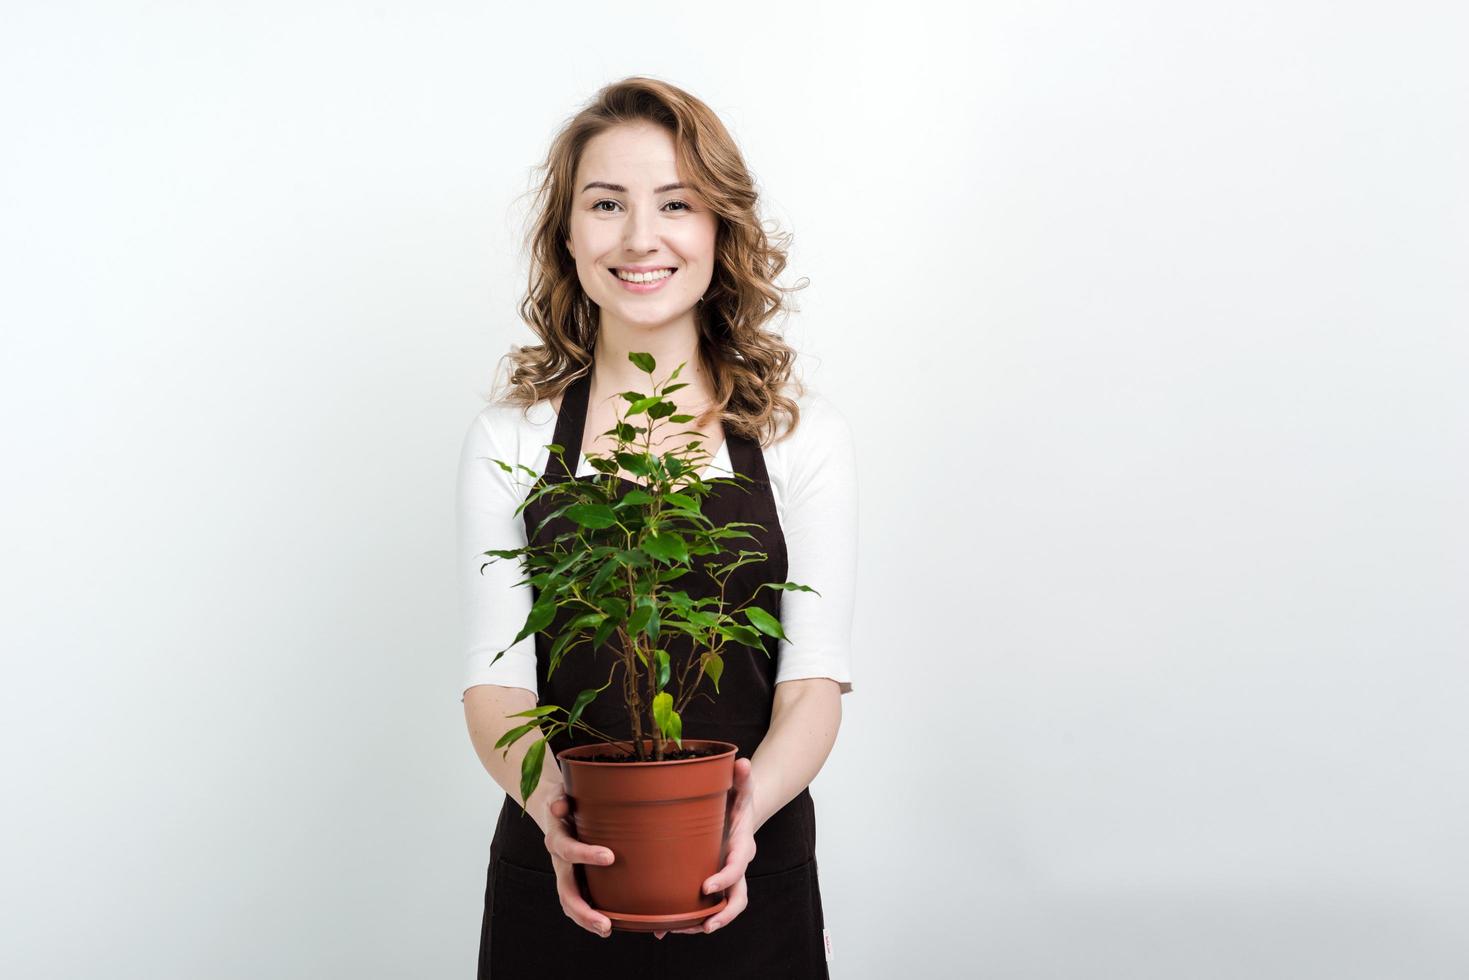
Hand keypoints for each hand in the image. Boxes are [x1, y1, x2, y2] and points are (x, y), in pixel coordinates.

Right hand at [542, 793, 615, 937]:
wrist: (553, 808)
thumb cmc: (565, 799)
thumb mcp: (561, 792)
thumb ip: (561, 798)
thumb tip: (560, 805)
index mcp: (557, 838)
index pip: (568, 849)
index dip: (586, 854)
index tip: (609, 857)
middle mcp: (558, 861)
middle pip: (565, 891)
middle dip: (583, 910)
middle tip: (605, 924)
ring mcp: (564, 873)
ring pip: (569, 903)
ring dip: (585, 919)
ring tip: (606, 930)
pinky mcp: (573, 879)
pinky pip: (576, 902)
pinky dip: (588, 916)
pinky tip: (607, 926)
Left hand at [653, 756, 756, 939]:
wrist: (739, 814)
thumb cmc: (737, 801)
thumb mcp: (741, 787)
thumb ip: (742, 777)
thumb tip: (742, 761)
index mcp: (742, 847)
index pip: (738, 868)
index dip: (725, 879)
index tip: (706, 888)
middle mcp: (736, 867)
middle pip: (737, 898)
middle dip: (723, 914)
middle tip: (705, 925)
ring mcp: (726, 879)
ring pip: (721, 908)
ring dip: (701, 922)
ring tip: (678, 929)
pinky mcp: (712, 883)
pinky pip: (704, 907)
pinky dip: (687, 920)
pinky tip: (663, 926)